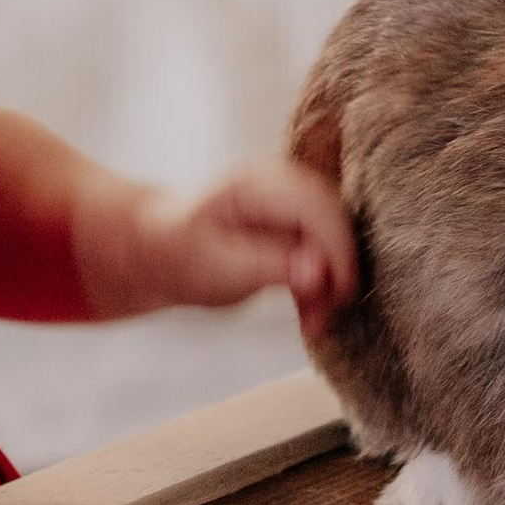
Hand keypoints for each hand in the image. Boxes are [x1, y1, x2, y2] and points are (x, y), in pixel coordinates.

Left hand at [128, 157, 357, 331]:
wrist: (167, 253)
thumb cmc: (184, 256)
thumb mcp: (221, 268)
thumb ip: (272, 266)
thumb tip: (319, 273)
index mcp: (255, 184)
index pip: (316, 206)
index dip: (335, 249)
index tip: (337, 291)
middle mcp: (279, 183)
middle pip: (334, 220)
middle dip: (337, 270)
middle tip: (324, 313)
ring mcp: (290, 201)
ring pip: (335, 238)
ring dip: (331, 283)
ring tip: (312, 322)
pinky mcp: (297, 223)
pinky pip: (325, 251)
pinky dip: (322, 285)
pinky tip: (310, 314)